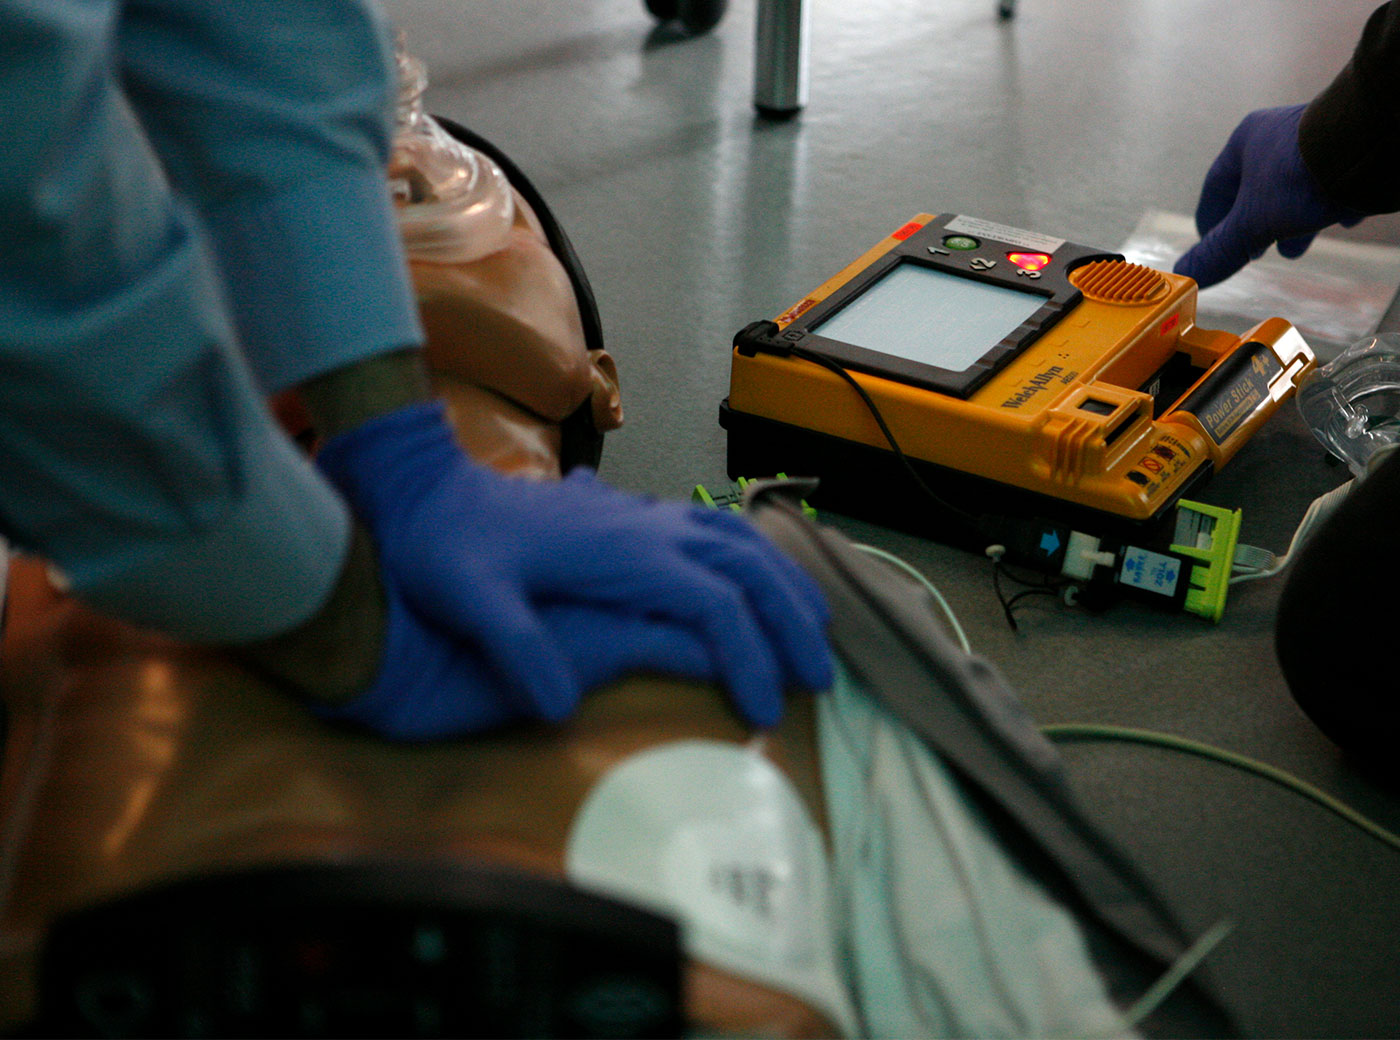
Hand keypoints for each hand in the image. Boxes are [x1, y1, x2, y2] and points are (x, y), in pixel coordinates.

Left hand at [313, 401, 831, 737]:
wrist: (428, 489)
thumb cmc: (446, 545)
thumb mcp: (467, 597)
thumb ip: (513, 646)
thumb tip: (561, 706)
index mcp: (622, 551)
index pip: (713, 605)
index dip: (747, 658)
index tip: (761, 710)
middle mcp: (648, 527)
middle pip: (749, 568)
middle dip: (791, 625)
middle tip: (816, 681)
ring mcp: (646, 516)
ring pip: (743, 541)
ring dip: (786, 586)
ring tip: (814, 635)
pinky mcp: (637, 517)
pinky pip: (721, 530)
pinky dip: (760, 559)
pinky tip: (765, 585)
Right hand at [1173, 105, 1363, 287]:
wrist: (1373, 144)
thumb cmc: (1302, 176)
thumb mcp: (1252, 223)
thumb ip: (1220, 250)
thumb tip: (1185, 275)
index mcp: (1246, 141)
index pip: (1216, 185)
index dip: (1210, 219)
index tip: (1212, 244)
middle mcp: (1280, 133)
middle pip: (1258, 187)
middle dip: (1256, 225)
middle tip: (1257, 252)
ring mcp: (1318, 138)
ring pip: (1297, 186)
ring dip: (1293, 220)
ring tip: (1296, 248)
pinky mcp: (1351, 147)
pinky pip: (1334, 180)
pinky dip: (1330, 205)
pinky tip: (1341, 222)